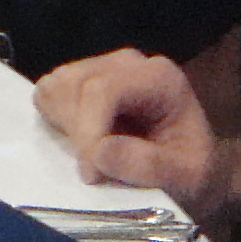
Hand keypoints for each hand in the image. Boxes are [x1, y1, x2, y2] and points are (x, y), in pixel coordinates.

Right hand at [34, 50, 220, 210]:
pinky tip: (81, 140)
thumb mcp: (186, 178)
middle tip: (95, 172)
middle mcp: (129, 63)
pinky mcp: (82, 79)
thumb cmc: (191, 172)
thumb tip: (100, 151)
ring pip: (57, 86)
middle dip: (78, 134)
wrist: (188, 170)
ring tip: (91, 154)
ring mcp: (102, 67)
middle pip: (76, 86)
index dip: (89, 132)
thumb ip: (149, 165)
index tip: (91, 174)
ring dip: (65, 126)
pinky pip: (50, 91)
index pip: (104, 90)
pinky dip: (56, 119)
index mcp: (159, 78)